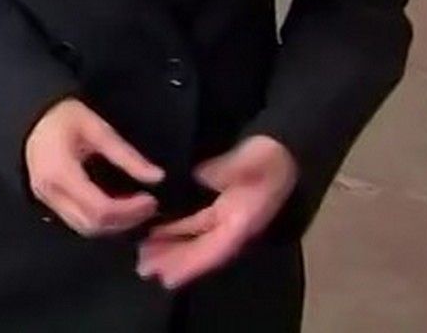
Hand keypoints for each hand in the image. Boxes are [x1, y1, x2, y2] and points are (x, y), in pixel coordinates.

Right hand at [24, 98, 164, 237]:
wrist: (30, 116)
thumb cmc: (60, 116)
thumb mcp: (96, 127)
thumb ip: (126, 155)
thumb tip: (156, 176)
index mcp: (60, 173)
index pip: (99, 207)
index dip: (129, 210)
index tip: (150, 199)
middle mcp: (50, 193)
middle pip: (92, 225)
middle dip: (125, 221)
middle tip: (148, 206)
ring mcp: (47, 200)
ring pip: (84, 228)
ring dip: (114, 224)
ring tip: (136, 208)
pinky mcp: (49, 202)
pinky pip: (78, 220)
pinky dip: (101, 219)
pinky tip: (118, 207)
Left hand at [135, 135, 297, 289]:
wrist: (283, 147)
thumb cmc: (269, 155)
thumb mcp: (254, 158)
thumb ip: (229, 168)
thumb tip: (201, 176)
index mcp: (245, 221)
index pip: (215, 250)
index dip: (192, 266)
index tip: (168, 279)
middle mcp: (235, 226)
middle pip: (202, 251)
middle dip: (175, 263)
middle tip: (144, 270)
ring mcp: (228, 218)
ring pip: (196, 240)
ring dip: (172, 250)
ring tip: (144, 258)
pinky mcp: (221, 208)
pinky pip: (196, 226)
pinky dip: (176, 231)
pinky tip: (156, 234)